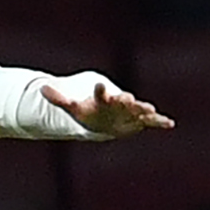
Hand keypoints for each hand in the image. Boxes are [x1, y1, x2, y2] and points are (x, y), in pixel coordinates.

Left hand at [42, 79, 172, 138]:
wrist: (103, 114)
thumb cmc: (88, 111)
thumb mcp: (72, 108)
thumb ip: (58, 99)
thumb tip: (40, 89)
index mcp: (103, 99)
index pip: (100, 94)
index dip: (99, 91)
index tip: (99, 85)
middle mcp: (118, 103)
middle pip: (122, 101)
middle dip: (125, 100)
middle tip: (128, 98)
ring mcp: (130, 111)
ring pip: (138, 109)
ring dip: (144, 110)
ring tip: (151, 110)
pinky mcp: (139, 120)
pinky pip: (151, 121)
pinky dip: (160, 122)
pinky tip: (170, 124)